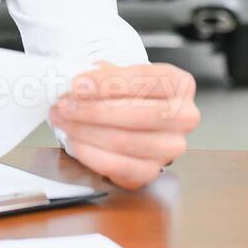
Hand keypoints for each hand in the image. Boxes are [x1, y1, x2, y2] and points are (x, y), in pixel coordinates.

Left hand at [48, 62, 198, 190]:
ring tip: (63, 120)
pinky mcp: (152, 172)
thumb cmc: (125, 94)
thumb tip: (78, 84)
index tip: (77, 85)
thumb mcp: (118, 75)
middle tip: (64, 105)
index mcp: (180, 84)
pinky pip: (119, 166)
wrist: (129, 120)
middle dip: (93, 110)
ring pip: (124, 141)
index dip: (108, 83)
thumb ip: (102, 76)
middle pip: (136, 114)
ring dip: (86, 131)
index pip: (146, 80)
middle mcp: (184, 117)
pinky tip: (74, 142)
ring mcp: (172, 147)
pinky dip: (91, 154)